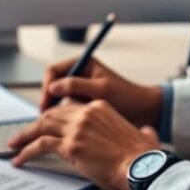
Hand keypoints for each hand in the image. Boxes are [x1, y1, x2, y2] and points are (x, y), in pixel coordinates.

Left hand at [8, 100, 159, 189]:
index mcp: (100, 107)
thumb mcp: (145, 135)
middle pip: (51, 114)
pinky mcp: (70, 146)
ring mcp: (76, 129)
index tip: (44, 125)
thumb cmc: (143, 157)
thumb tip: (147, 132)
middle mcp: (85, 114)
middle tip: (20, 135)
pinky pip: (41, 145)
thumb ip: (143, 131)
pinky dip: (27, 151)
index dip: (52, 117)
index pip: (68, 108)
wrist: (141, 167)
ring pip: (41, 126)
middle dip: (33, 125)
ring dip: (24, 136)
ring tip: (13, 145)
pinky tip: (20, 158)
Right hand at [40, 57, 163, 127]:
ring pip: (57, 97)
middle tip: (45, 116)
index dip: (46, 87)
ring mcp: (80, 88)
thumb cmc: (127, 97)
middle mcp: (79, 74)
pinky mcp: (84, 102)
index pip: (53, 71)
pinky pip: (66, 106)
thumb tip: (53, 87)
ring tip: (52, 124)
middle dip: (48, 100)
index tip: (46, 103)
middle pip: (52, 84)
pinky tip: (64, 126)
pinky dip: (63, 115)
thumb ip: (76, 85)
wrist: (144, 111)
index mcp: (83, 64)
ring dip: (54, 109)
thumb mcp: (101, 90)